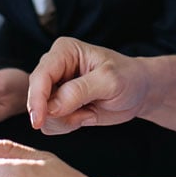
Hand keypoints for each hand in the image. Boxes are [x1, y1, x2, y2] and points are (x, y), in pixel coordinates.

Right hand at [27, 37, 148, 134]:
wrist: (139, 91)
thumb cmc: (128, 77)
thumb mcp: (109, 81)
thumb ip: (80, 91)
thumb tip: (52, 106)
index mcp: (65, 51)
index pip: (40, 75)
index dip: (37, 99)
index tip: (39, 121)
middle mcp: (55, 67)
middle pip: (36, 96)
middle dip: (57, 113)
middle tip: (84, 113)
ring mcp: (55, 87)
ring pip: (42, 114)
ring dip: (65, 121)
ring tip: (89, 111)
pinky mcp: (59, 104)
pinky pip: (51, 124)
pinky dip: (68, 125)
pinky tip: (86, 115)